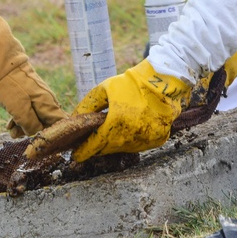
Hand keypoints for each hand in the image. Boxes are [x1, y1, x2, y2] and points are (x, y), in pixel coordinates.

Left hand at [0, 62, 66, 137]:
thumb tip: (36, 133)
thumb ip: (31, 126)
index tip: (41, 142)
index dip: (54, 135)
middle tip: (17, 134)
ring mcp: (38, 98)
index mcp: (49, 104)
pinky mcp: (28, 97)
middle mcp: (47, 102)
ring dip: (23, 127)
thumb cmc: (12, 88)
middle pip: (46, 123)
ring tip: (11, 130)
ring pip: (34, 118)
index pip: (61, 124)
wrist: (0, 66)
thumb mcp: (20, 111)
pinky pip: (27, 112)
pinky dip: (19, 119)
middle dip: (32, 132)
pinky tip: (9, 125)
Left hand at [71, 59, 190, 161]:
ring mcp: (145, 140)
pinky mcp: (158, 140)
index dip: (84, 151)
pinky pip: (139, 145)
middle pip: (108, 148)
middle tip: (92, 143)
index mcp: (115, 123)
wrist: (162, 82)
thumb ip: (87, 105)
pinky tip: (129, 129)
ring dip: (115, 143)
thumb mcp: (104, 90)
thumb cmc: (130, 84)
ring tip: (112, 132)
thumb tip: (75, 117)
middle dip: (98, 147)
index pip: (95, 145)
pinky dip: (132, 140)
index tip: (76, 155)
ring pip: (124, 148)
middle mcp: (130, 136)